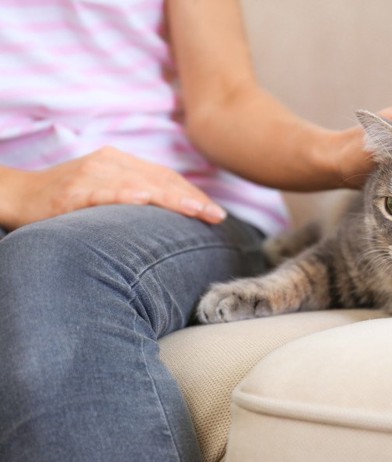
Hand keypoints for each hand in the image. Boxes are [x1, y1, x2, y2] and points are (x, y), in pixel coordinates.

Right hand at [3, 146, 226, 230]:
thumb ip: (135, 195)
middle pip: (160, 180)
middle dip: (192, 198)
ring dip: (171, 198)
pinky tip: (144, 200)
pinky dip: (125, 195)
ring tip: (196, 210)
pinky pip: (103, 192)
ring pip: (139, 184)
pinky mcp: (72, 191)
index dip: (193, 194)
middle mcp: (110, 163)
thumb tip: (171, 212)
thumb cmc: (66, 197)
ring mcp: (91, 175)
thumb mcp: (105, 190)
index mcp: (121, 162)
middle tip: (217, 216)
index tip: (215, 212)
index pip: (167, 177)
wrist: (17, 195)